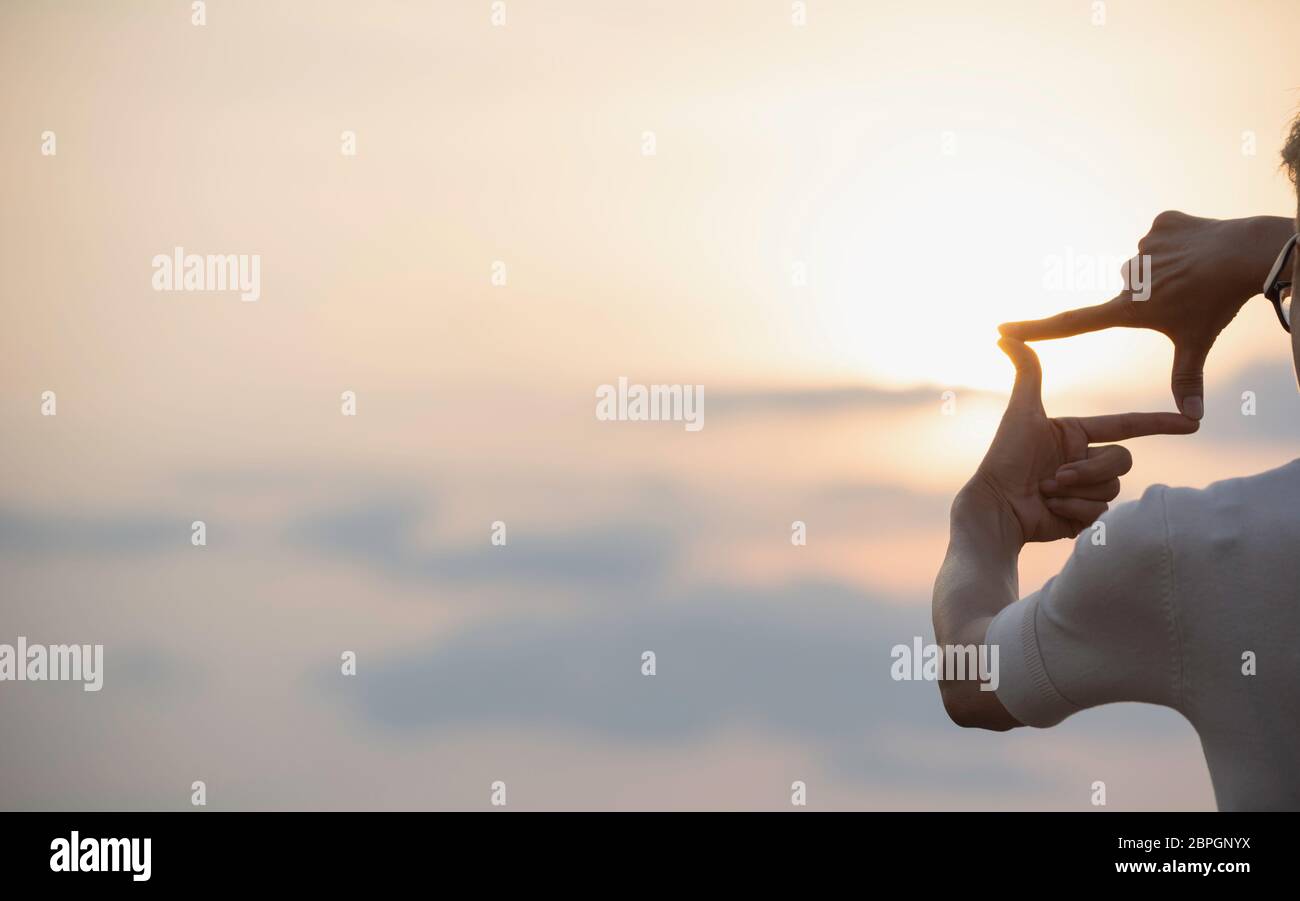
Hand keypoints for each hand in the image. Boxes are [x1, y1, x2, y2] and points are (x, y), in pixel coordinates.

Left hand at [967, 337, 1199, 543]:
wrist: (996, 506)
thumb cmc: (1004, 458)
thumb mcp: (1021, 413)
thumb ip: (1026, 373)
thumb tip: (1007, 336)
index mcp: (1076, 434)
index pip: (1127, 426)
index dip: (1160, 424)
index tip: (1191, 422)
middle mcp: (1085, 460)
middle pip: (1122, 460)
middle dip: (1091, 469)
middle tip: (1056, 475)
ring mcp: (1086, 490)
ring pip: (1112, 488)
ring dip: (1077, 489)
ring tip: (1046, 490)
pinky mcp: (1084, 517)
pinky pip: (1100, 511)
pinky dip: (1073, 509)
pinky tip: (1048, 508)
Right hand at [998, 212, 1295, 419]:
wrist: (1250, 254)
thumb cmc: (1220, 303)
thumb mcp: (1199, 342)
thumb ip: (1188, 379)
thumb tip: (1194, 420)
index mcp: (1129, 309)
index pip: (1072, 324)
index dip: (1035, 329)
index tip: (1003, 330)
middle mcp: (1128, 278)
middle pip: (1131, 290)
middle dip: (1152, 293)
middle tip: (1187, 295)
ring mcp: (1144, 247)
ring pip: (1149, 262)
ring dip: (1168, 268)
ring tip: (1200, 271)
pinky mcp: (1162, 223)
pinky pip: (1165, 235)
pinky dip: (1180, 242)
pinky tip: (1201, 247)